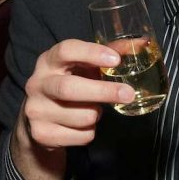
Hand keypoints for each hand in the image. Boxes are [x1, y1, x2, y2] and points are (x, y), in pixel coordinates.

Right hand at [19, 39, 133, 151]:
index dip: (91, 53)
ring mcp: (35, 110)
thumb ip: (110, 53)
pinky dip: (90, 132)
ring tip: (93, 109)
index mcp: (48, 61)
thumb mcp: (85, 67)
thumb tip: (143, 43)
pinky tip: (81, 125)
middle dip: (103, 92)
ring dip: (96, 114)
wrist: (38, 121)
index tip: (116, 60)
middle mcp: (37, 84)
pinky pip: (80, 136)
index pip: (66, 50)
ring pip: (81, 116)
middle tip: (128, 94)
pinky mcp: (41, 134)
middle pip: (69, 88)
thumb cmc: (71, 83)